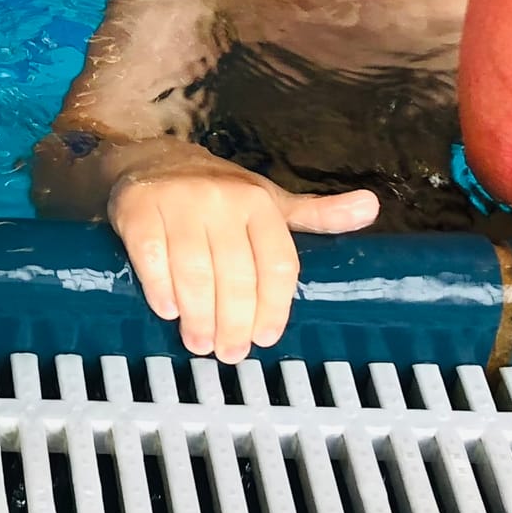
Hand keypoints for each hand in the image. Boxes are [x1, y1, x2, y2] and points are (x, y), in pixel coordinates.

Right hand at [109, 159, 377, 363]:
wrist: (150, 160)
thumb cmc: (219, 193)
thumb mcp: (270, 202)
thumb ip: (317, 214)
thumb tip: (372, 206)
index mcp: (259, 201)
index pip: (277, 264)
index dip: (274, 308)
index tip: (266, 339)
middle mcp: (222, 197)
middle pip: (236, 275)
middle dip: (234, 322)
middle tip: (229, 351)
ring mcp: (178, 202)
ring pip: (195, 272)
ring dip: (199, 316)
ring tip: (200, 343)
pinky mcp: (139, 209)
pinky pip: (152, 258)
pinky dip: (161, 290)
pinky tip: (168, 312)